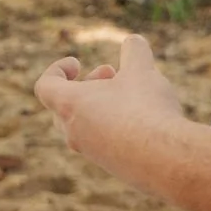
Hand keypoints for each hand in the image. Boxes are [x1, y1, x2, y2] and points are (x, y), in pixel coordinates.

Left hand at [35, 35, 185, 171]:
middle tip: (111, 74)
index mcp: (70, 106)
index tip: (77, 63)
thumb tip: (133, 42)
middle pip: (64, 106)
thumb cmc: (145, 110)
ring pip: (86, 125)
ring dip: (103, 105)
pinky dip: (117, 127)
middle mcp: (74, 133)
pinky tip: (145, 121)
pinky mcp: (112, 168)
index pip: (45, 87)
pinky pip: (104, 143)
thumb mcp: (142, 71)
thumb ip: (134, 51)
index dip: (57, 70)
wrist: (165, 160)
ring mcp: (92, 153)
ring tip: (133, 94)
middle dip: (87, 86)